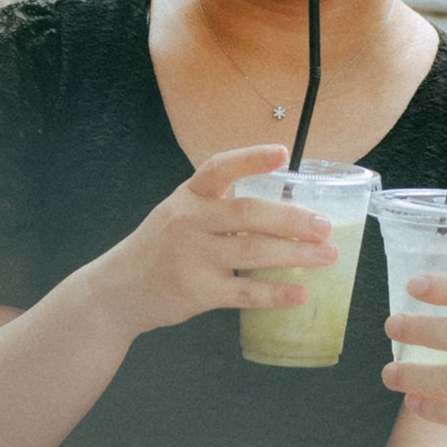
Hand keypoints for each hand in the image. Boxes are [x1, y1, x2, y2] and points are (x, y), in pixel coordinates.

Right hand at [99, 146, 335, 334]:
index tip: (284, 153)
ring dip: (297, 254)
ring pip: (254, 252)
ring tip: (328, 255)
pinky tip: (302, 292)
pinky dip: (277, 293)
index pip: (220, 168)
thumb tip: (281, 209)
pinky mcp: (198, 291)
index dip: (252, 159)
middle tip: (325, 226)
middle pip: (249, 214)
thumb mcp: (178, 214)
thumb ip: (218, 207)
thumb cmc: (160, 248)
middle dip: (293, 219)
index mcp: (188, 196)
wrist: (118, 290)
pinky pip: (246, 292)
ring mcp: (192, 257)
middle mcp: (189, 222)